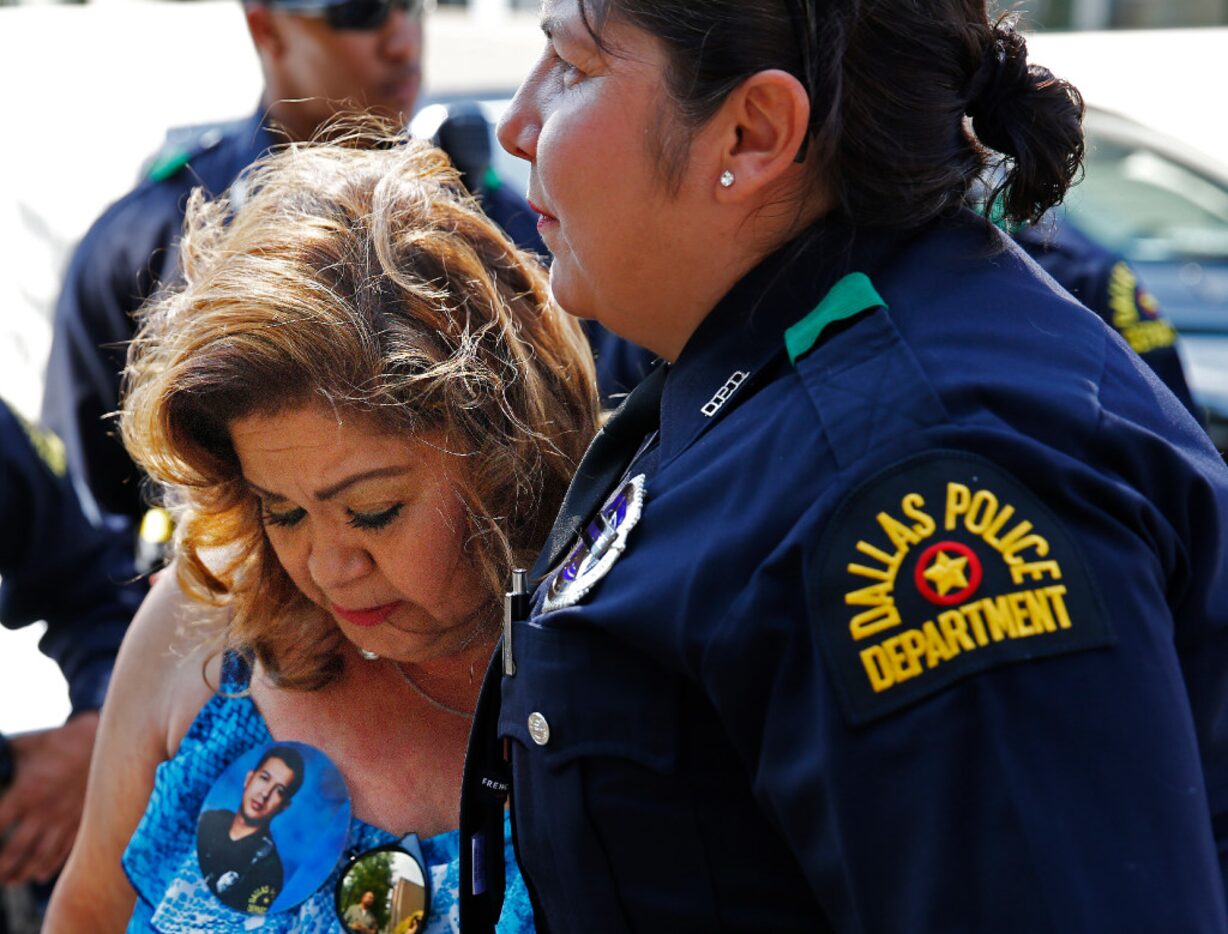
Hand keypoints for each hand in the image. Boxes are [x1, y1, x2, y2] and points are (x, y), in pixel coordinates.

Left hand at [0, 713, 98, 883]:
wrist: (104, 741)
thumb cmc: (62, 741)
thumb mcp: (27, 744)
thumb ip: (6, 755)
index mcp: (26, 793)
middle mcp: (43, 812)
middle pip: (15, 851)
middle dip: (0, 868)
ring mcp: (64, 820)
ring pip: (39, 857)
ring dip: (22, 873)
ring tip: (9, 881)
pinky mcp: (81, 820)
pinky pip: (64, 850)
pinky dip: (50, 866)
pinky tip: (39, 875)